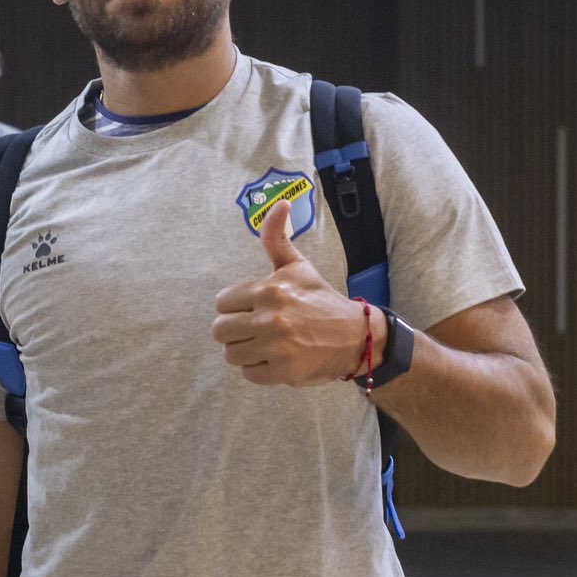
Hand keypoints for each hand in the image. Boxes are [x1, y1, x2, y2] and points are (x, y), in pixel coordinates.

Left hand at [211, 200, 378, 386]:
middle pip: (220, 331)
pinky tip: (276, 359)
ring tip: (266, 345)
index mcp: (269, 290)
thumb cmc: (320, 300)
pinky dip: (259, 370)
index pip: (221, 303)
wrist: (356, 337)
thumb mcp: (298, 267)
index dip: (234, 308)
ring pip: (231, 354)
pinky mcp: (283, 372)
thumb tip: (281, 202)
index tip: (252, 310)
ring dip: (245, 351)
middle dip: (235, 331)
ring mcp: (276, 347)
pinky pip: (248, 374)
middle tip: (255, 330)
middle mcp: (270, 318)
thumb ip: (277, 238)